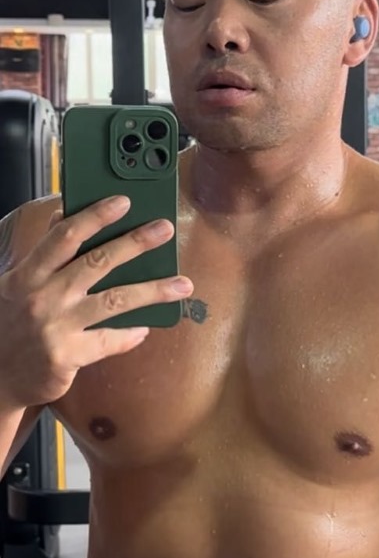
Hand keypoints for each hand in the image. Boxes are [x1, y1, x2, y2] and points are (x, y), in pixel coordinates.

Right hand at [0, 195, 193, 406]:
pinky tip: (145, 329)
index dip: (95, 216)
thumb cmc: (10, 323)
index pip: (64, 236)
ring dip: (153, 291)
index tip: (124, 201)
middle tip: (164, 229)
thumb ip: (43, 252)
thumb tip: (64, 213)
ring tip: (182, 285)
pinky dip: (129, 335)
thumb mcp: (16, 283)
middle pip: (97, 262)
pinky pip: (108, 341)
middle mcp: (42, 296)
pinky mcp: (66, 356)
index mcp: (28, 273)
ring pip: (114, 301)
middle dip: (135, 243)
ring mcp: (55, 327)